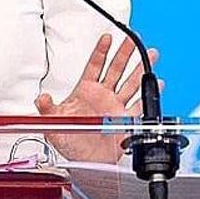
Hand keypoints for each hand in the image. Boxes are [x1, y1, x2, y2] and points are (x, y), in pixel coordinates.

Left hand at [34, 33, 161, 162]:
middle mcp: (102, 96)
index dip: (101, 51)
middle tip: (132, 38)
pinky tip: (157, 84)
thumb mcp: (53, 122)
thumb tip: (41, 97)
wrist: (84, 162)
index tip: (107, 37)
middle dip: (124, 53)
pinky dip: (149, 95)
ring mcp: (115, 106)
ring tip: (150, 54)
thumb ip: (47, 108)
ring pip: (130, 82)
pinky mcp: (126, 120)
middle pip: (116, 68)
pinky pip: (139, 104)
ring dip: (140, 68)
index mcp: (86, 91)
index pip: (94, 65)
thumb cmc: (69, 141)